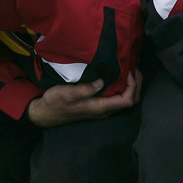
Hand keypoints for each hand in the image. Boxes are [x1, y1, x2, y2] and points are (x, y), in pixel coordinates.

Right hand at [26, 69, 141, 127]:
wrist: (46, 113)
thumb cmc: (55, 103)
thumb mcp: (67, 93)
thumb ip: (84, 89)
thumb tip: (101, 81)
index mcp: (100, 108)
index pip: (127, 100)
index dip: (133, 85)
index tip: (129, 71)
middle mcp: (104, 111)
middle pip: (131, 101)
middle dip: (136, 84)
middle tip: (134, 68)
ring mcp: (101, 109)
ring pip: (125, 99)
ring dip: (130, 85)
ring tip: (128, 70)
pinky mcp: (97, 106)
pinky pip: (117, 97)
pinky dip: (122, 87)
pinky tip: (116, 77)